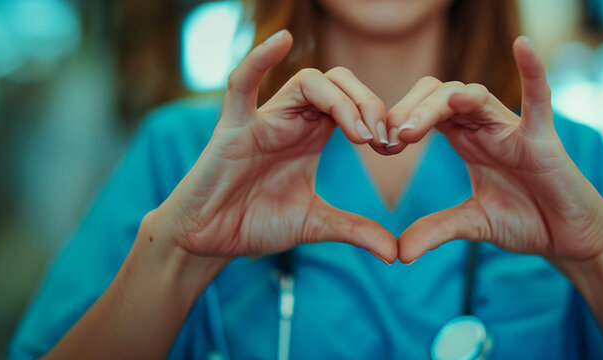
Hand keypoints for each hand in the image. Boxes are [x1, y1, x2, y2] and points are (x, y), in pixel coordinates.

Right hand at [147, 30, 396, 262]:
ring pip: (308, 81)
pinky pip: (241, 84)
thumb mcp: (314, 224)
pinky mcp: (232, 126)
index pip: (351, 102)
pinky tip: (281, 40)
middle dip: (367, 103)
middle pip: (337, 83)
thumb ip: (353, 230)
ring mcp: (261, 119)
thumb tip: (393, 253)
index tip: (392, 147)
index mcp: (310, 134)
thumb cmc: (252, 223)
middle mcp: (289, 119)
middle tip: (383, 138)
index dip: (377, 115)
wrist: (208, 241)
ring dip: (342, 100)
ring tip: (360, 133)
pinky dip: (259, 59)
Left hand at [388, 37, 602, 263]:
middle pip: (440, 96)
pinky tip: (522, 46)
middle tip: (388, 139)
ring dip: (438, 106)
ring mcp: (514, 128)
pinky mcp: (543, 138)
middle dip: (409, 111)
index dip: (399, 121)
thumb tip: (400, 254)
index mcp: (465, 138)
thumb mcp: (472, 225)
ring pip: (473, 96)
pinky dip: (532, 71)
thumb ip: (436, 232)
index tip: (378, 144)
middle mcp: (485, 126)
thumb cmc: (525, 220)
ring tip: (412, 128)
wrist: (569, 239)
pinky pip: (539, 99)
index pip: (424, 112)